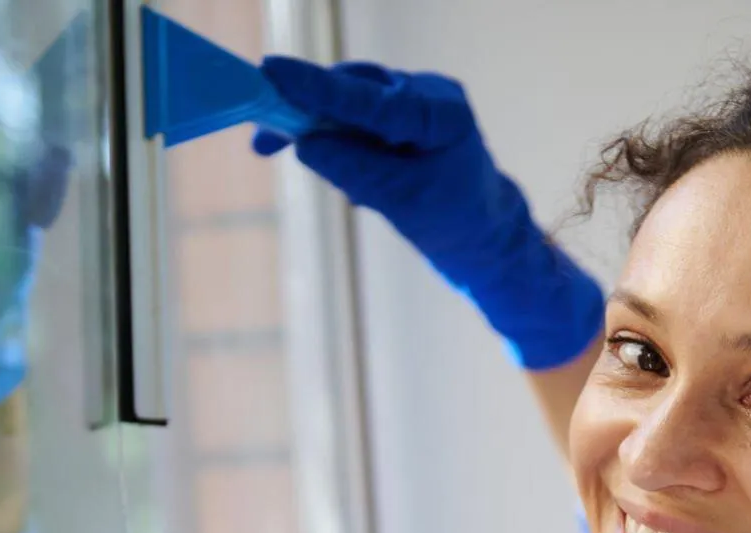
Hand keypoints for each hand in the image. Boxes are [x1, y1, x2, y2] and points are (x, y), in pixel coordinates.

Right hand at [254, 56, 603, 369]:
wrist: (486, 240)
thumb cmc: (458, 225)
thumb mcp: (403, 204)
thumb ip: (356, 170)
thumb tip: (305, 143)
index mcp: (441, 113)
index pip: (369, 99)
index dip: (318, 88)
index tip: (273, 73)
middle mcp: (428, 96)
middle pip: (353, 90)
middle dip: (306, 109)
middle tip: (263, 137)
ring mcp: (414, 104)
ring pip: (350, 105)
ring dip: (320, 130)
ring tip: (296, 155)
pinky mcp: (400, 119)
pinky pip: (356, 122)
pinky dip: (339, 143)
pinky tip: (342, 173)